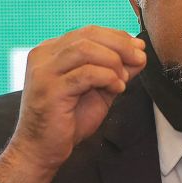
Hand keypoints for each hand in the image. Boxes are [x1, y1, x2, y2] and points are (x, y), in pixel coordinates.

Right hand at [0, 26, 146, 182]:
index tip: (139, 47)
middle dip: (120, 45)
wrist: (42, 150)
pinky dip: (107, 77)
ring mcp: (44, 71)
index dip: (117, 36)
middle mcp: (44, 55)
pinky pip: (85, 74)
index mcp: (52, 51)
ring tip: (123, 78)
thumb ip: (115, 70)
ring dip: (113, 61)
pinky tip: (117, 88)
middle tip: (139, 57)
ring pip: (86, 49)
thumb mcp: (98, 90)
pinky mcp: (50, 89)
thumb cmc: (68, 120)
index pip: (88, 32)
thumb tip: (139, 53)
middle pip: (88, 35)